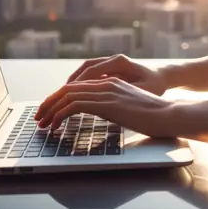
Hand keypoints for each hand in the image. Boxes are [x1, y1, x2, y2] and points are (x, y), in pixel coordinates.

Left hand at [35, 77, 176, 136]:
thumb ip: (113, 106)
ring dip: (51, 111)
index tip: (49, 111)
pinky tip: (56, 125)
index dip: (59, 98)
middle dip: (49, 103)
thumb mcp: (128, 107)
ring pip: (67, 96)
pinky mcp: (106, 103)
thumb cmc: (154, 116)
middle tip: (38, 117)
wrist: (169, 115)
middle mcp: (105, 83)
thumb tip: (101, 113)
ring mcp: (106, 91)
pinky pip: (74, 106)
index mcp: (110, 83)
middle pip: (67, 89)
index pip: (76, 87)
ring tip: (43, 124)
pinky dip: (60, 115)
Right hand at [66, 54, 167, 95]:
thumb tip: (106, 97)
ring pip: (86, 69)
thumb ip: (125, 91)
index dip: (79, 84)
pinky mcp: (110, 68)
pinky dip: (81, 82)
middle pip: (85, 68)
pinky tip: (74, 94)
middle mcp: (112, 58)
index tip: (67, 96)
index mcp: (120, 62)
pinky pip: (91, 73)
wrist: (162, 76)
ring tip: (62, 96)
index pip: (92, 71)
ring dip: (74, 82)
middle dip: (71, 83)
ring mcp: (110, 62)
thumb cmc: (155, 85)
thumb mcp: (143, 90)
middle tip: (60, 96)